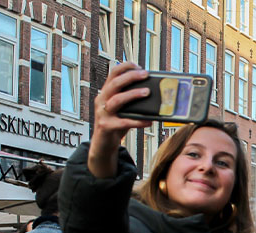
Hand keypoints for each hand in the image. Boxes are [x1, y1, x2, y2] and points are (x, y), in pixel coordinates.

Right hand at [88, 62, 151, 177]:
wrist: (102, 144)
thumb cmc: (115, 124)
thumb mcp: (122, 109)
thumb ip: (132, 101)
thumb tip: (153, 93)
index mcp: (106, 93)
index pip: (113, 74)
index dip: (125, 67)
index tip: (138, 65)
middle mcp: (101, 101)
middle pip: (115, 84)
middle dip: (130, 77)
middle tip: (145, 74)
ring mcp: (102, 114)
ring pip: (117, 100)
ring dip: (133, 95)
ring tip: (147, 92)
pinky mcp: (106, 127)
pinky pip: (124, 122)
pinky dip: (138, 121)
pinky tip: (149, 121)